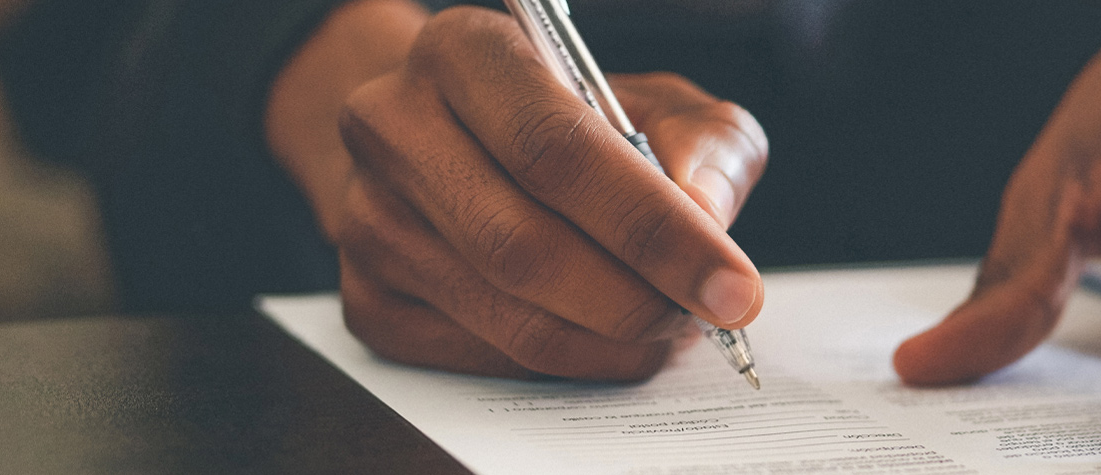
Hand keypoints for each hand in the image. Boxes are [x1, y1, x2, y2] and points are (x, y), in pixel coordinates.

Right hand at [265, 2, 767, 379]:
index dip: (654, 228)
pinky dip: (569, 364)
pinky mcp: (367, 299)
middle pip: (524, 246)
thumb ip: (704, 144)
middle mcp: (394, 127)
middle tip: (706, 318)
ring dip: (611, 341)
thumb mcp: (657, 102)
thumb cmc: (573, 120)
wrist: (461, 140)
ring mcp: (367, 219)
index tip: (733, 285)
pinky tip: (609, 338)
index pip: (557, 150)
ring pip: (507, 318)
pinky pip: (482, 360)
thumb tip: (705, 215)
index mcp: (464, 52)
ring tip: (669, 325)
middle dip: (638, 300)